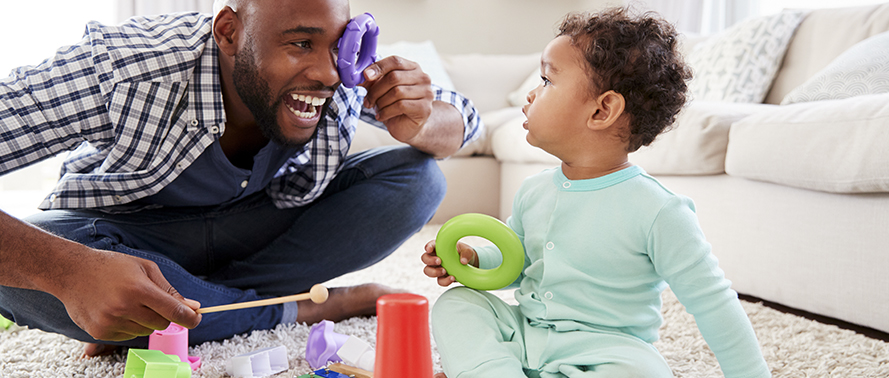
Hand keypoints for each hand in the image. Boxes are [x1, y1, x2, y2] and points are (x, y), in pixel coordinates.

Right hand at [52, 248, 201, 341]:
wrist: (71, 272)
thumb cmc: (112, 266)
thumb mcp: (145, 269)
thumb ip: (169, 290)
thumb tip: (193, 307)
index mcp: (138, 289)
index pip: (173, 312)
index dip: (191, 318)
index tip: (197, 318)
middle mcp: (124, 308)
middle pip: (162, 324)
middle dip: (165, 315)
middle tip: (152, 301)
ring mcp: (110, 322)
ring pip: (145, 331)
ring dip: (145, 320)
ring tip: (128, 301)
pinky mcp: (99, 332)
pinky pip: (128, 336)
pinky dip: (129, 325)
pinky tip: (116, 310)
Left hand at [359, 55, 434, 143]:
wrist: (407, 127)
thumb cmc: (394, 106)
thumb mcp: (380, 90)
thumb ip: (371, 81)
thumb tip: (355, 75)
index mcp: (413, 68)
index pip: (395, 61)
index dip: (379, 67)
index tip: (366, 76)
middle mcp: (423, 78)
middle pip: (394, 77)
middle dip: (376, 90)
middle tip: (367, 100)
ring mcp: (426, 93)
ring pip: (396, 92)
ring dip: (381, 102)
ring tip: (376, 109)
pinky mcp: (425, 108)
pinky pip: (401, 105)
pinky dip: (386, 112)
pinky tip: (381, 116)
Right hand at [421, 239, 476, 286]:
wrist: (470, 264)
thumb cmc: (465, 253)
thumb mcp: (468, 250)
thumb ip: (466, 253)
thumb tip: (463, 261)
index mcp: (439, 247)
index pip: (430, 245)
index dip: (428, 247)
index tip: (429, 250)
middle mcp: (435, 257)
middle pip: (424, 258)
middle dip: (430, 260)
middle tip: (439, 261)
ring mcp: (437, 268)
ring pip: (427, 270)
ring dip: (434, 272)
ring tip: (444, 271)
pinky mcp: (442, 277)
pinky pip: (439, 281)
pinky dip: (445, 281)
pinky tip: (452, 278)